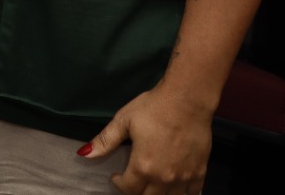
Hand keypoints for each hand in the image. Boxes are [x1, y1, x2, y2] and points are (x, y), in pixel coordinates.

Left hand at [81, 85, 211, 194]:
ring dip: (157, 194)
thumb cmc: (154, 107)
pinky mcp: (200, 173)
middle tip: (133, 180)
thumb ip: (105, 141)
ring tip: (151, 183)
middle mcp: (164, 178)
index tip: (116, 175)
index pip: (128, 189)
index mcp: (144, 166)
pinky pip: (191, 194)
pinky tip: (173, 186)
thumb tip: (84, 154)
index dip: (119, 183)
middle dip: (136, 192)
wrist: (188, 99)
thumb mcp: (124, 120)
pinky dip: (181, 194)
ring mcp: (184, 178)